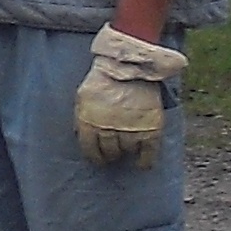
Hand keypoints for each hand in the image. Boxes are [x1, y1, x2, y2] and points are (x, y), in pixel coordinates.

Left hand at [76, 23, 184, 165]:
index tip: (98, 159)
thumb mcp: (82, 98)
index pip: (89, 148)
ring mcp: (131, 129)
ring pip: (127, 150)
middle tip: (113, 154)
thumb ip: (82, 117)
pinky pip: (149, 152)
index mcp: (89, 122)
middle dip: (110, 154)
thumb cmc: (102, 80)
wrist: (129, 67)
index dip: (94, 156)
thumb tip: (80, 135)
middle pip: (110, 150)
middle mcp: (109, 129)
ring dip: (126, 151)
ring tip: (126, 149)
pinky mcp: (150, 128)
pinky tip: (142, 163)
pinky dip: (145, 161)